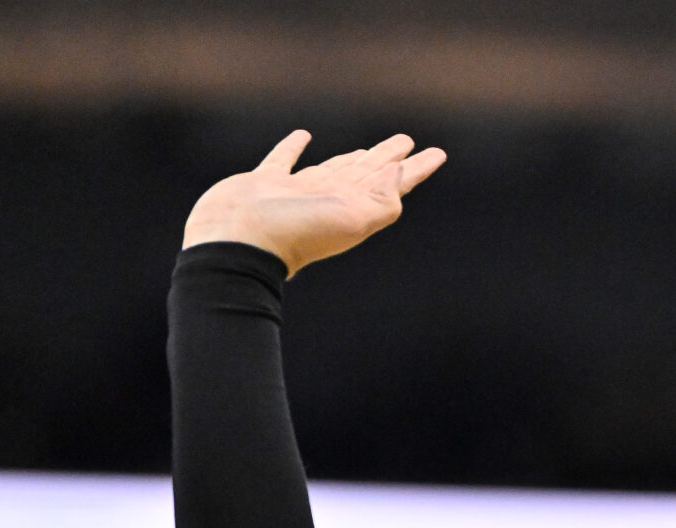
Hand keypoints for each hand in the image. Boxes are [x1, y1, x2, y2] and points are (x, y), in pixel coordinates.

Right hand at [183, 131, 445, 276]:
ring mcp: (297, 192)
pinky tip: (303, 136)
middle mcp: (330, 200)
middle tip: (406, 141)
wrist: (239, 242)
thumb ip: (382, 200)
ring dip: (351, 157)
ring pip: (332, 168)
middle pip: (367, 173)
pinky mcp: (265, 183)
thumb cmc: (295, 233)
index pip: (393, 184)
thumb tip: (398, 173)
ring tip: (367, 149)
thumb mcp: (352, 220)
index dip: (416, 169)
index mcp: (354, 208)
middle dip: (388, 158)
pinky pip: (285, 159)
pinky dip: (293, 148)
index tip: (437, 153)